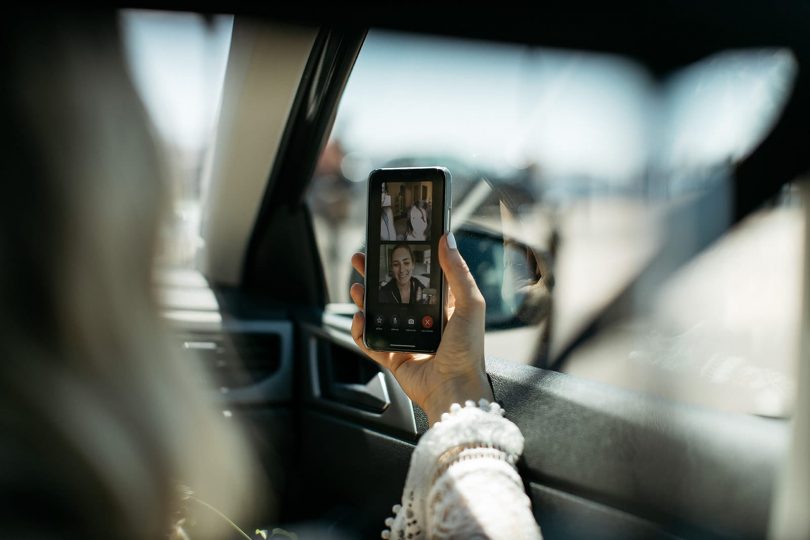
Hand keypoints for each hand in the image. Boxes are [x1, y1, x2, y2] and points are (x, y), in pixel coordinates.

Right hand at [350, 233, 493, 424]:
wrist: (454, 391)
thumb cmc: (468, 351)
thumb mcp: (470, 304)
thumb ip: (457, 272)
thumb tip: (446, 239)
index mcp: (443, 307)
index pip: (420, 278)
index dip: (404, 262)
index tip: (390, 246)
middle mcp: (423, 321)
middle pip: (393, 292)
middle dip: (375, 276)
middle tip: (361, 260)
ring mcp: (406, 339)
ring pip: (378, 314)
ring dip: (364, 299)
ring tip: (356, 288)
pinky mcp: (393, 357)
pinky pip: (371, 341)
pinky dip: (361, 331)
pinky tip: (360, 319)